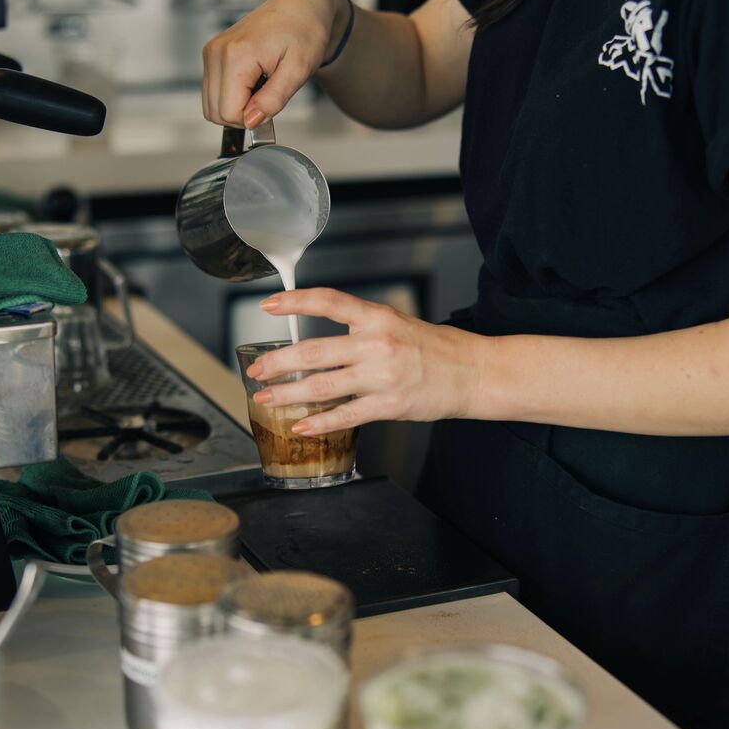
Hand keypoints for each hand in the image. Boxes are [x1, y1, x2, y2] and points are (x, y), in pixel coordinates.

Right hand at [201, 0, 350, 129]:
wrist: (302, 9)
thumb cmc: (304, 32)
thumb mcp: (297, 71)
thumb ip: (273, 100)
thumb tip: (251, 122)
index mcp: (236, 55)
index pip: (229, 112)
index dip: (252, 118)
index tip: (270, 104)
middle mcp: (217, 52)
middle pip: (215, 112)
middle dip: (243, 115)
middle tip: (267, 97)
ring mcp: (212, 52)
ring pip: (211, 105)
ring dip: (237, 106)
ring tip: (260, 88)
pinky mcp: (212, 54)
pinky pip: (213, 93)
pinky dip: (232, 96)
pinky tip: (251, 83)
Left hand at [245, 288, 487, 434]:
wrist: (472, 372)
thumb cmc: (434, 349)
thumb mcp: (396, 324)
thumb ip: (360, 329)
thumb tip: (320, 340)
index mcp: (377, 317)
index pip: (328, 302)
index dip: (294, 302)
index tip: (269, 305)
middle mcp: (377, 344)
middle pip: (313, 352)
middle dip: (277, 363)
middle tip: (256, 370)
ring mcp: (382, 376)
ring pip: (322, 387)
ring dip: (287, 394)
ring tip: (266, 398)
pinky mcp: (389, 405)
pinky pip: (345, 415)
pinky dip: (319, 423)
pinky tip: (301, 426)